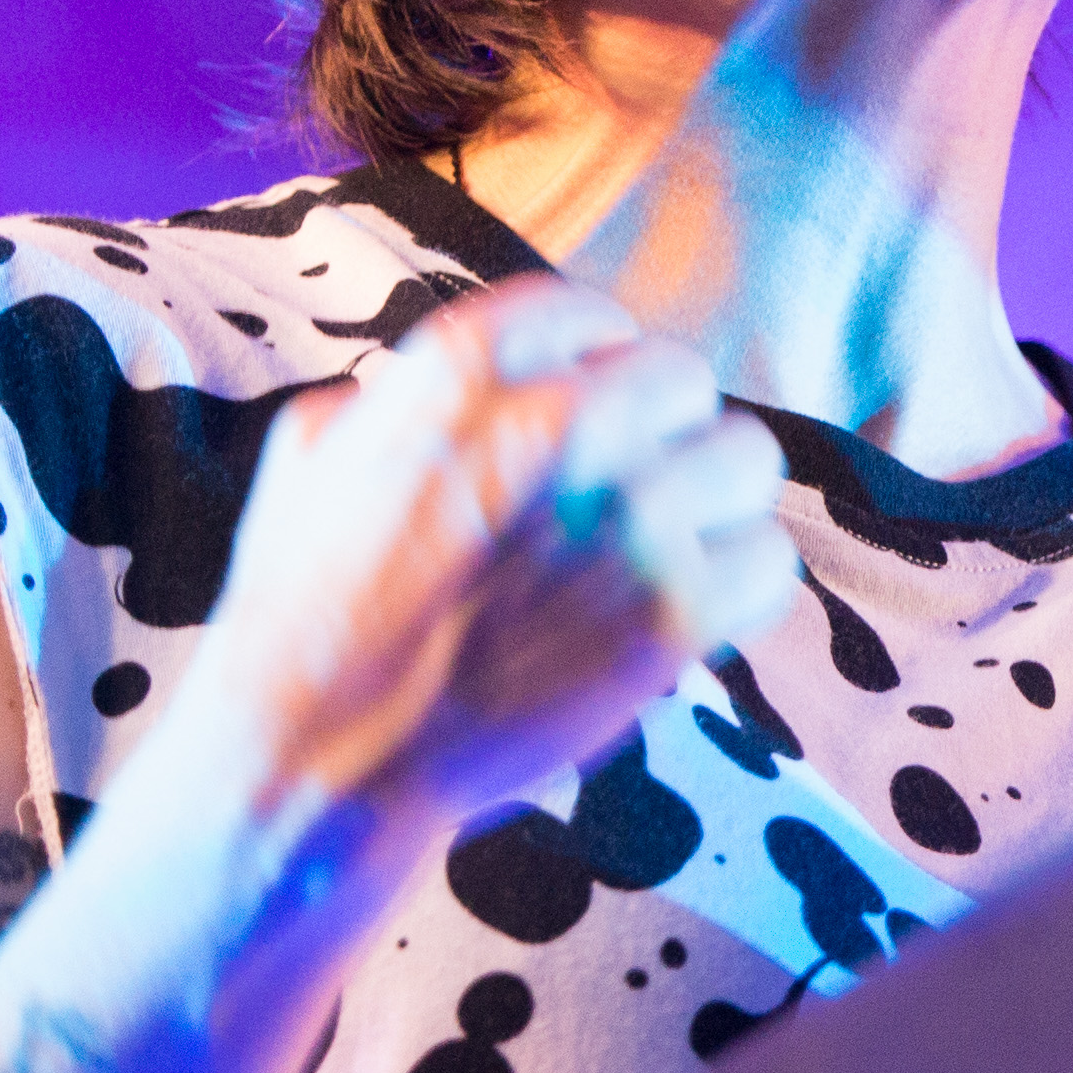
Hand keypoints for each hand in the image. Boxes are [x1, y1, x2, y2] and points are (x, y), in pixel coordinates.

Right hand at [176, 276, 790, 851]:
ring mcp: (625, 515)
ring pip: (746, 457)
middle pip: (683, 379)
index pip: (590, 315)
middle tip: (625, 500)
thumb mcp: (311, 455)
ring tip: (663, 554)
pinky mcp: (673, 611)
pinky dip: (737, 587)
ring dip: (710, 503)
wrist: (316, 757)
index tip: (591, 409)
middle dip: (658, 436)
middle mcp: (557, 422)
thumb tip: (431, 383)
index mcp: (464, 368)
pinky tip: (685, 612)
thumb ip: (391, 396)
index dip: (595, 364)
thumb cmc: (303, 614)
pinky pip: (769, 560)